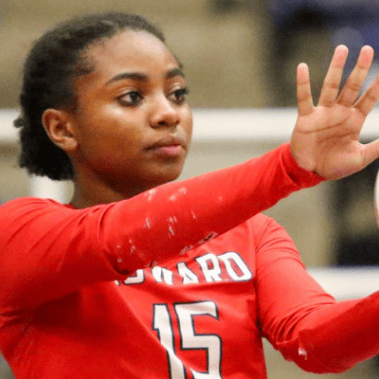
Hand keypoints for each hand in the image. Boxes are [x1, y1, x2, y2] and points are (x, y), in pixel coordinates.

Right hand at [290, 45, 378, 179]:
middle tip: (367, 49)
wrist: (310, 171)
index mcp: (354, 120)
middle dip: (360, 68)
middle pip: (352, 86)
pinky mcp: (306, 117)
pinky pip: (304, 98)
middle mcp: (340, 112)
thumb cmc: (335, 165)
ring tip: (342, 49)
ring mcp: (322, 113)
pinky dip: (303, 83)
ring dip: (336, 68)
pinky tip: (302, 68)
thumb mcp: (361, 157)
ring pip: (330, 86)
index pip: (370, 98)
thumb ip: (378, 146)